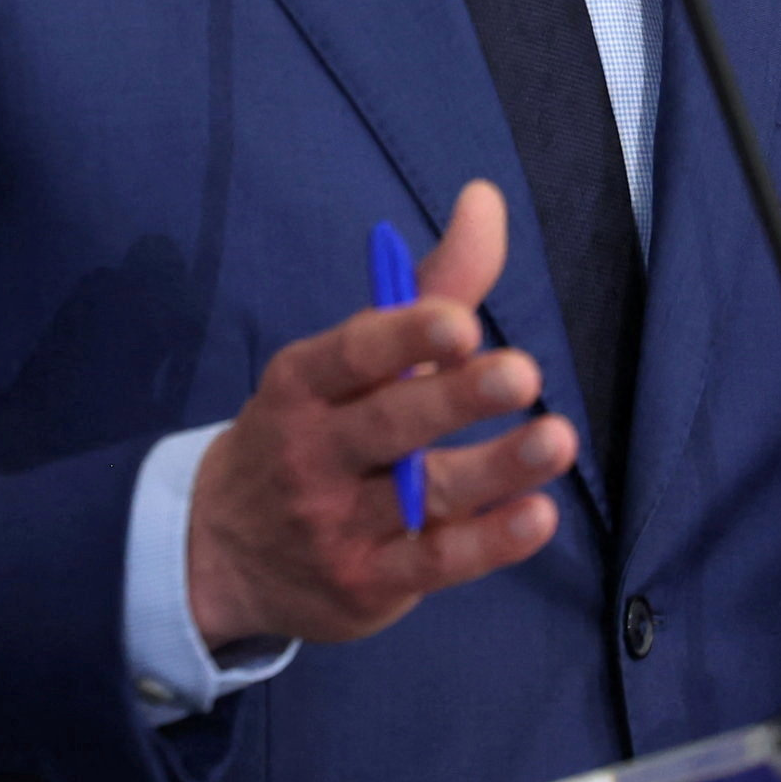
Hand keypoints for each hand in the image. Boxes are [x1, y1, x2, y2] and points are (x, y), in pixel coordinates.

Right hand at [184, 179, 576, 647]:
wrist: (224, 552)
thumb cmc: (313, 431)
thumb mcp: (346, 362)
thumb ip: (428, 287)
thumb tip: (486, 198)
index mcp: (302, 384)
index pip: (349, 355)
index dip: (403, 335)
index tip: (460, 321)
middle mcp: (314, 453)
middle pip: (389, 424)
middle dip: (454, 398)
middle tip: (521, 372)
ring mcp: (339, 525)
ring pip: (424, 496)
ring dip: (495, 469)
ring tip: (555, 440)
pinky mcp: (368, 583)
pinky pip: (435, 562)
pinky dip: (489, 542)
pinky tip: (537, 515)